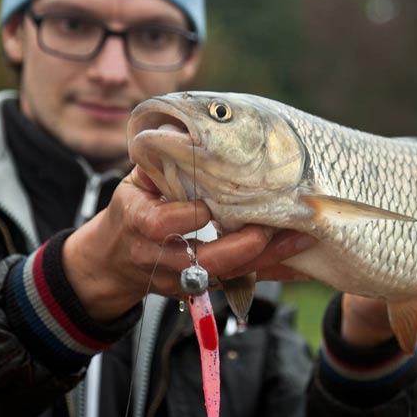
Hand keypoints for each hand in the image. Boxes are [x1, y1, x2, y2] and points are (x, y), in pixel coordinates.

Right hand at [61, 166, 298, 321]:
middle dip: (242, 244)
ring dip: (268, 258)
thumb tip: (180, 127)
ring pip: (228, 274)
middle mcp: (159, 257)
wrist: (114, 261)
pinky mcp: (199, 289)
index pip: (166, 223)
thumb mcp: (136, 183)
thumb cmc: (131, 210)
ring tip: (302, 237)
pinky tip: (299, 259)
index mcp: (139, 223)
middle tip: (273, 224)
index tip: (215, 201)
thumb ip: (160, 163)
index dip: (193, 214)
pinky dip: (270, 271)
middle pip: (204, 259)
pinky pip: (240, 283)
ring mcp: (180, 278)